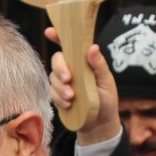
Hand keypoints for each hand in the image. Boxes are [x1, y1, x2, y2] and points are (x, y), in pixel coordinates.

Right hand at [45, 26, 120, 143]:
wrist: (100, 124)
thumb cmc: (106, 99)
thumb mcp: (106, 82)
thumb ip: (98, 65)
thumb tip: (92, 48)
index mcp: (83, 61)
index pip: (69, 45)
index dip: (58, 36)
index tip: (49, 31)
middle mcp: (71, 68)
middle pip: (57, 60)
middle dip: (60, 68)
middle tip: (68, 79)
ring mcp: (63, 82)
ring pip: (52, 78)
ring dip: (61, 87)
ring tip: (72, 98)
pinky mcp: (57, 96)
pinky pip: (52, 93)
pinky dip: (59, 98)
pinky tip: (69, 104)